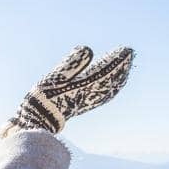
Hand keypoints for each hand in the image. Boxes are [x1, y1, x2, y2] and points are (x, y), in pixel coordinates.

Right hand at [0, 46, 133, 134]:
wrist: (38, 119)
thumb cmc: (45, 97)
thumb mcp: (56, 75)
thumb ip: (72, 62)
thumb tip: (88, 49)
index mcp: (85, 85)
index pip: (106, 70)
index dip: (116, 59)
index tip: (126, 49)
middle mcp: (90, 94)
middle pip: (112, 79)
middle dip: (122, 66)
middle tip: (129, 53)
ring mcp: (88, 101)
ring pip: (110, 89)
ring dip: (119, 77)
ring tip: (126, 67)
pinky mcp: (83, 105)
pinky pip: (104, 96)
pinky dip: (112, 88)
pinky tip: (112, 86)